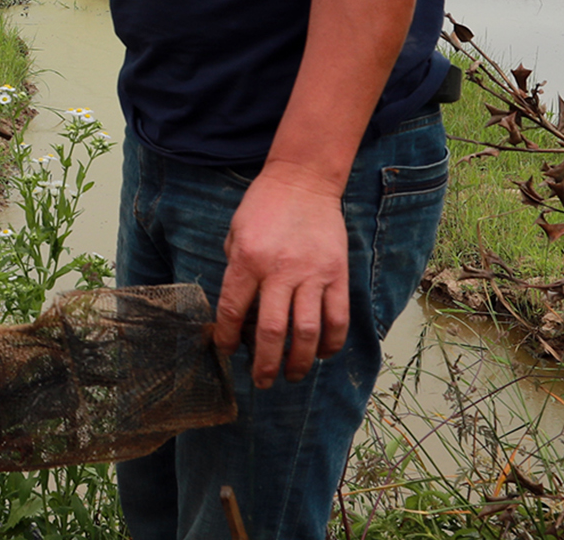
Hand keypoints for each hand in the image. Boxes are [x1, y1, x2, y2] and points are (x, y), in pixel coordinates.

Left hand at [215, 165, 349, 386]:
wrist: (302, 181)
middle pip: (273, 331)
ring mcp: (313, 274)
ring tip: (290, 375)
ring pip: (308, 332)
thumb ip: (235, 271)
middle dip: (265, 364)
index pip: (234, 310)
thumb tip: (237, 313)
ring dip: (299, 362)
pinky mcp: (338, 274)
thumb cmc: (263, 207)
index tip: (226, 353)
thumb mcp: (235, 233)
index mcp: (247, 260)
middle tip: (261, 382)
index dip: (227, 338)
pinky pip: (337, 318)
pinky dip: (331, 343)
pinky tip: (322, 354)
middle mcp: (280, 271)